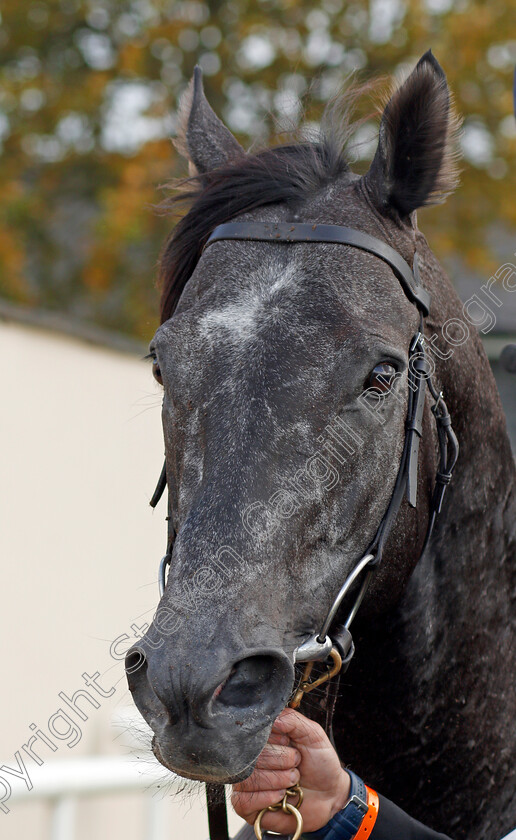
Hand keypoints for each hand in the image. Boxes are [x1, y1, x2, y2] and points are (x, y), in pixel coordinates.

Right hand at [231, 708, 350, 834]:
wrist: (330, 795)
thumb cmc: (320, 762)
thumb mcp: (312, 733)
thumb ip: (292, 720)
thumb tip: (272, 718)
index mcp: (263, 738)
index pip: (253, 732)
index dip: (274, 738)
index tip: (288, 741)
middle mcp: (251, 758)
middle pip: (250, 756)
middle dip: (281, 761)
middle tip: (295, 763)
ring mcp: (246, 781)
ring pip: (248, 778)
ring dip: (277, 780)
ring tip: (292, 780)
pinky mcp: (246, 805)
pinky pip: (244, 801)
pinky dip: (267, 797)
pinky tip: (281, 796)